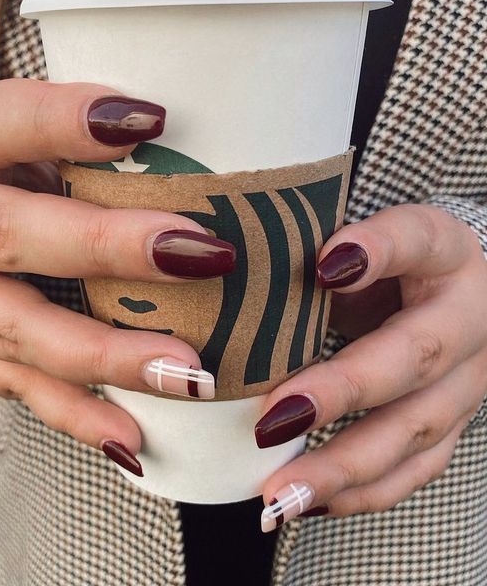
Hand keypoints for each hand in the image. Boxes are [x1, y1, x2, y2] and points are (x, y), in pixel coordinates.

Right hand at [0, 79, 233, 475]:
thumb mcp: (23, 135)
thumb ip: (83, 141)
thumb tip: (185, 140)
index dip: (65, 120)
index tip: (153, 119)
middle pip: (7, 235)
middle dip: (106, 248)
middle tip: (202, 255)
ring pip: (14, 330)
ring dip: (103, 354)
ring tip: (186, 372)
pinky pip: (18, 389)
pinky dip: (78, 413)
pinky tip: (133, 435)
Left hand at [255, 204, 486, 530]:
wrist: (448, 288)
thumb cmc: (388, 259)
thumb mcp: (362, 235)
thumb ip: (327, 243)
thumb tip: (293, 265)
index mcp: (443, 251)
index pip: (414, 239)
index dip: (375, 251)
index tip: (325, 266)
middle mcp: (469, 319)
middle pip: (413, 358)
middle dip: (342, 393)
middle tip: (273, 421)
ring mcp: (466, 380)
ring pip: (414, 432)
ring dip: (343, 467)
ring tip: (280, 493)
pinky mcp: (450, 423)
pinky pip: (414, 469)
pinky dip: (359, 493)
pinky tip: (307, 504)